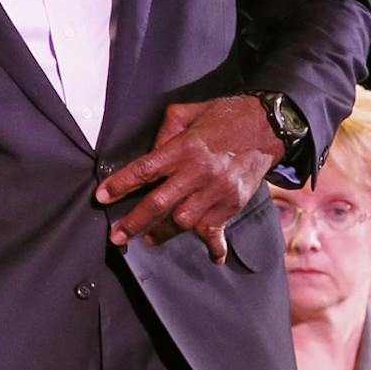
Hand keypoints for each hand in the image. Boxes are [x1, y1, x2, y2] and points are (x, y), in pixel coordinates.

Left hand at [95, 97, 282, 262]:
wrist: (268, 127)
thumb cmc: (224, 117)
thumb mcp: (189, 112)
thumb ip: (166, 130)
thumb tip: (151, 151)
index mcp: (185, 148)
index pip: (146, 169)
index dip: (121, 184)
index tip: (102, 196)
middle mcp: (199, 172)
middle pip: (160, 203)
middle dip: (134, 222)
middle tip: (116, 237)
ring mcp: (217, 191)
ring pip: (183, 221)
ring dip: (164, 233)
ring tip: (151, 238)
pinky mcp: (232, 204)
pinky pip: (217, 230)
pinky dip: (214, 246)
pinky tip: (213, 257)